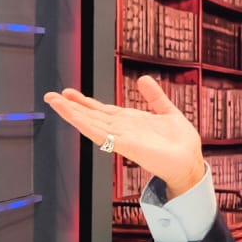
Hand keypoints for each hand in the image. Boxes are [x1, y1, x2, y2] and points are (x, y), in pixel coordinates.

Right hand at [43, 76, 205, 197]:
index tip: (68, 93)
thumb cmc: (180, 144)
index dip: (84, 102)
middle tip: (51, 96)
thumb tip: (144, 79)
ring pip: (92, 123)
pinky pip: (102, 134)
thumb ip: (154, 96)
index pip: (102, 110)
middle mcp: (122, 130)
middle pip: (91, 116)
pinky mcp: (126, 145)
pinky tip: (74, 117)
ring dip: (73, 113)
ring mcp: (122, 138)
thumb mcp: (167, 111)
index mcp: (130, 122)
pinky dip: (87, 125)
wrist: (190, 162)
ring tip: (55, 102)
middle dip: (71, 106)